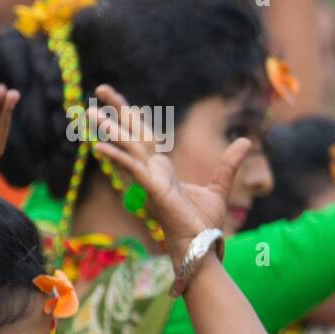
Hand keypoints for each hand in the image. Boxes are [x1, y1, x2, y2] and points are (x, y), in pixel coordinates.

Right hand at [88, 84, 248, 265]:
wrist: (202, 246)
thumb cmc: (203, 223)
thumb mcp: (220, 187)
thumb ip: (229, 164)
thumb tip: (246, 141)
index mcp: (163, 169)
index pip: (145, 136)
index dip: (133, 117)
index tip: (120, 102)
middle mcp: (152, 171)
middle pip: (132, 134)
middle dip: (117, 112)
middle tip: (100, 87)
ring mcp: (150, 181)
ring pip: (127, 148)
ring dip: (109, 130)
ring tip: (88, 112)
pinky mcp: (155, 191)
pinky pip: (134, 170)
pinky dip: (119, 158)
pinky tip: (100, 147)